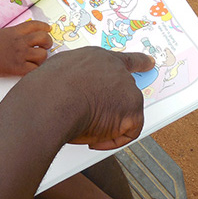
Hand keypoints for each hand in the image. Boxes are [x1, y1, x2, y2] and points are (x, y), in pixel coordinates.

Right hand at [0, 21, 51, 76]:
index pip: (35, 25)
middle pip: (44, 38)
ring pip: (43, 55)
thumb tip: (20, 36)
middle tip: (46, 46)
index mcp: (15, 32)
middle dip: (48, 42)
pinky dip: (36, 69)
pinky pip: (35, 69)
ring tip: (38, 60)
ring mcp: (20, 55)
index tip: (48, 29)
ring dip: (42, 57)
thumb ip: (13, 34)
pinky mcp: (18, 68)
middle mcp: (20, 42)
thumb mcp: (1, 33)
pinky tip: (31, 69)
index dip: (44, 26)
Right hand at [30, 47, 152, 149]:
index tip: (150, 62)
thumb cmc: (47, 87)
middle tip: (94, 119)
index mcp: (99, 58)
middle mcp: (117, 71)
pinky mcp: (132, 110)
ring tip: (85, 127)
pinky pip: (129, 132)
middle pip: (125, 92)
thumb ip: (73, 75)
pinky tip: (94, 139)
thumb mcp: (58, 69)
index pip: (125, 60)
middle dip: (112, 107)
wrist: (52, 99)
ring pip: (126, 113)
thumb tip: (68, 85)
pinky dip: (112, 140)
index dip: (139, 62)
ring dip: (108, 124)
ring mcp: (127, 90)